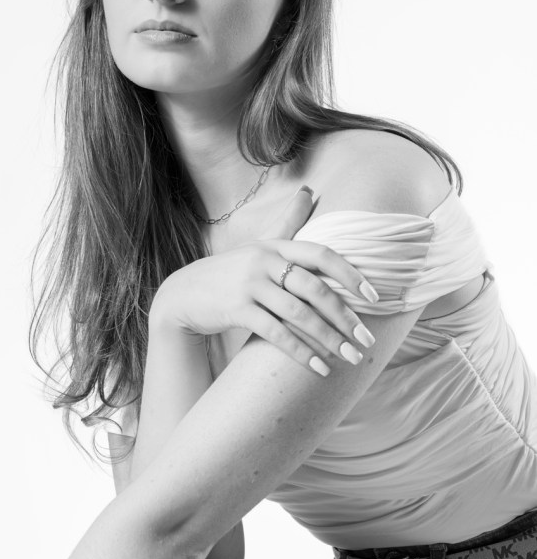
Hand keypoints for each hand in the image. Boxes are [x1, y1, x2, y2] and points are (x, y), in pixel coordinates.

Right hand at [150, 186, 378, 375]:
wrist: (183, 293)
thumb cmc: (230, 270)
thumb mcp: (258, 244)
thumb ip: (287, 222)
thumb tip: (309, 190)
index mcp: (275, 246)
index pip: (321, 254)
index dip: (350, 274)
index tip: (374, 297)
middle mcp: (264, 261)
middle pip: (315, 288)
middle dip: (345, 316)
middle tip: (366, 341)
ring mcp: (249, 285)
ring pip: (299, 313)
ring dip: (329, 339)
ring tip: (349, 358)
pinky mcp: (236, 310)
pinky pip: (275, 333)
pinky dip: (300, 352)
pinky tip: (318, 368)